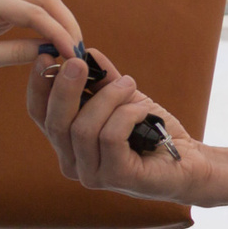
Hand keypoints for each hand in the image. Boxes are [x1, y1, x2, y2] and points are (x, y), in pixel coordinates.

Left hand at [0, 0, 81, 81]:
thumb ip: (15, 54)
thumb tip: (50, 53)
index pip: (35, 12)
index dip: (59, 33)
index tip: (74, 55)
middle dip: (66, 21)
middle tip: (80, 50)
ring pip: (39, 3)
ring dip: (58, 22)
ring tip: (71, 48)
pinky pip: (28, 14)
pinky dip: (45, 26)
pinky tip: (53, 44)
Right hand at [25, 46, 207, 202]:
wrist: (189, 161)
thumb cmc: (153, 131)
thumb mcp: (123, 99)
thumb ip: (102, 80)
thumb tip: (85, 51)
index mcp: (68, 143)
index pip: (39, 114)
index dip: (38, 85)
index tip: (47, 56)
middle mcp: (73, 162)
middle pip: (55, 122)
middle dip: (65, 88)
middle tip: (78, 62)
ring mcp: (92, 174)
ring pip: (83, 128)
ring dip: (108, 98)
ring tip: (129, 84)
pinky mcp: (117, 177)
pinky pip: (111, 137)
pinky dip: (127, 115)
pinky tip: (143, 110)